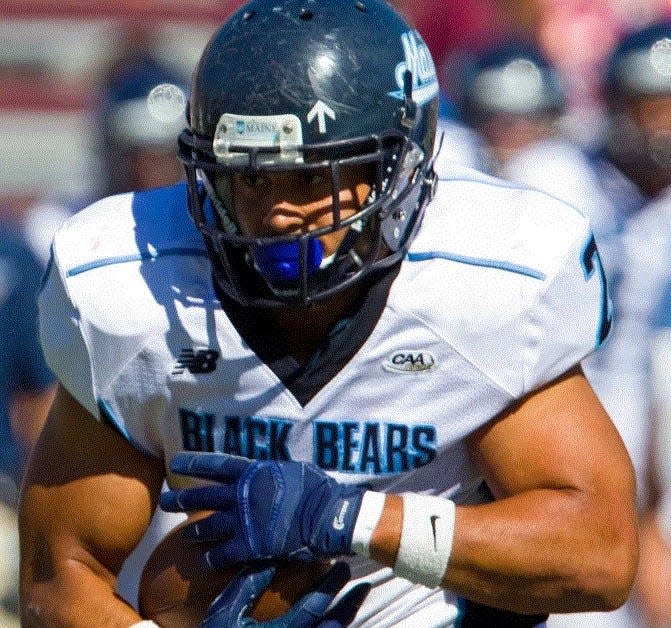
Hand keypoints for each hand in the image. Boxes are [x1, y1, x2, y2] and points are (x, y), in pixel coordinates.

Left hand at [160, 453, 365, 565]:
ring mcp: (245, 520)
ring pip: (209, 525)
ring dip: (195, 530)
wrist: (330, 515)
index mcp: (254, 472)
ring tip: (184, 535)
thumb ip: (274, 471)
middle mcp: (243, 494)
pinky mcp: (251, 544)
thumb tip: (269, 469)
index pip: (217, 465)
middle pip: (204, 496)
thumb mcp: (294, 470)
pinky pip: (224, 553)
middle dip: (182, 499)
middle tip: (165, 501)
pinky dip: (212, 558)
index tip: (176, 462)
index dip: (195, 463)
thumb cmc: (317, 489)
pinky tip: (206, 562)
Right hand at [200, 561, 369, 626]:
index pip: (313, 609)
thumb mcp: (224, 612)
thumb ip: (248, 585)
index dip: (330, 587)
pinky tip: (340, 618)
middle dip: (348, 604)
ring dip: (347, 618)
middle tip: (362, 583)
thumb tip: (270, 555)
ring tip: (359, 597)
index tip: (342, 567)